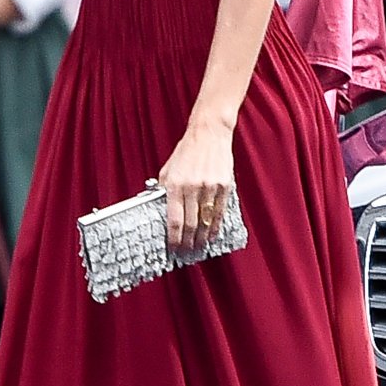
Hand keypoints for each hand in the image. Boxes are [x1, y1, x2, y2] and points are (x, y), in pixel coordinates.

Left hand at [158, 117, 234, 254]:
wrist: (209, 133)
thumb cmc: (187, 151)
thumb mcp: (168, 169)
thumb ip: (164, 189)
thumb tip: (161, 209)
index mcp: (176, 184)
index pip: (174, 219)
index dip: (174, 237)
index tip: (173, 247)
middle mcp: (193, 187)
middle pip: (191, 224)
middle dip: (187, 241)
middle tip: (185, 252)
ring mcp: (210, 187)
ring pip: (206, 221)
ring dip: (202, 237)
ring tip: (198, 247)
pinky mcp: (224, 186)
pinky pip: (220, 212)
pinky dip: (216, 226)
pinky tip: (212, 235)